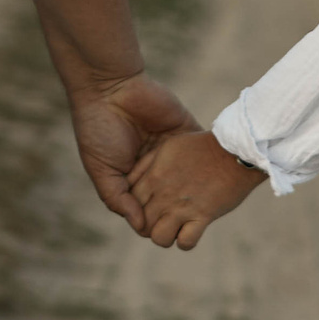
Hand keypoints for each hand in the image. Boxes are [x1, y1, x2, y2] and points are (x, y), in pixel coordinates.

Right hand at [66, 72, 201, 235]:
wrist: (112, 88)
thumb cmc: (99, 130)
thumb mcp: (102, 170)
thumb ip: (118, 200)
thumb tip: (140, 227)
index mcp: (132, 178)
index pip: (148, 208)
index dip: (154, 220)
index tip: (160, 232)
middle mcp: (154, 168)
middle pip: (172, 197)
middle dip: (179, 209)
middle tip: (185, 222)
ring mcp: (172, 151)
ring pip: (191, 178)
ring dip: (200, 190)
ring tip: (205, 206)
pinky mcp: (186, 133)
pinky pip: (203, 150)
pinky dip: (212, 162)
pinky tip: (219, 178)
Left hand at [129, 130, 264, 249]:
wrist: (234, 151)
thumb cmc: (204, 147)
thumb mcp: (169, 147)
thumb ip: (149, 163)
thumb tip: (135, 177)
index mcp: (154, 176)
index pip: (130, 203)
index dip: (137, 209)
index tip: (149, 207)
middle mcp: (164, 194)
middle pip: (142, 225)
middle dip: (149, 226)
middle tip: (163, 220)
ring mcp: (182, 207)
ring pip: (159, 238)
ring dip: (166, 236)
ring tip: (176, 228)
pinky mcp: (202, 216)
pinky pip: (185, 242)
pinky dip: (186, 241)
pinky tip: (192, 230)